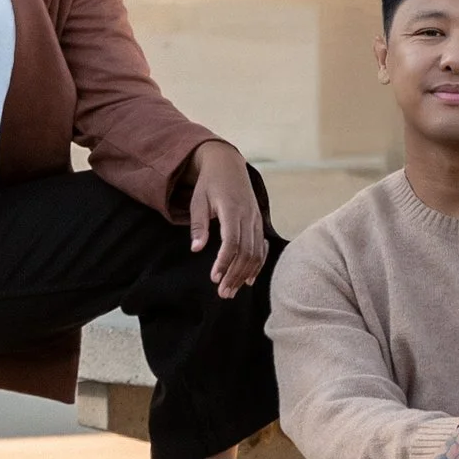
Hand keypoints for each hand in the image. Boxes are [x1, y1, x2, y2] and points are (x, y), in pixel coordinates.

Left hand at [187, 139, 267, 298]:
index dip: (224, 261)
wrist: (228, 164)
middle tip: (223, 293)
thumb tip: (197, 249)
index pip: (232, 241)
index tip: (214, 278)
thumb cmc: (209, 184)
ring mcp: (256, 219)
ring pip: (256, 252)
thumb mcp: (198, 200)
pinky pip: (262, 247)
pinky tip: (248, 279)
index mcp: (232, 209)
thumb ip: (198, 225)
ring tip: (231, 290)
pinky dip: (257, 264)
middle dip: (235, 274)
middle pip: (246, 251)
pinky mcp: (259, 222)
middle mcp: (249, 216)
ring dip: (245, 274)